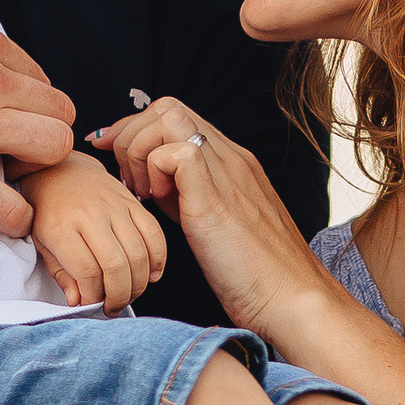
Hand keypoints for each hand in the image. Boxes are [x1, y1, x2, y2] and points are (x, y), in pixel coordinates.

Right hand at [0, 0, 72, 236]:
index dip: (29, 106)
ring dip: (35, 170)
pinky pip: (10, 206)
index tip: (9, 122)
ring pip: (53, 153)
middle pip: (60, 115)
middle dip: (44, 135)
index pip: (41, 80)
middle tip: (16, 153)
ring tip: (8, 181)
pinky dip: (9, 213)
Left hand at [24, 158, 166, 313]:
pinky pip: (154, 233)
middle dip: (119, 295)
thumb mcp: (42, 244)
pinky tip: (152, 274)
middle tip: (114, 307)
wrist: (59, 172)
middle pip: (116, 265)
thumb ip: (60, 274)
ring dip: (139, 283)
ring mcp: (114, 206)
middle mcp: (90, 215)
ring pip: (138, 253)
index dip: (94, 295)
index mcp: (62, 228)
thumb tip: (79, 301)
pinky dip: (158, 258)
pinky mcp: (132, 201)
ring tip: (130, 294)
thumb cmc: (49, 212)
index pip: (87, 271)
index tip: (92, 303)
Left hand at [89, 97, 325, 351]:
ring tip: (144, 193)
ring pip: (168, 118)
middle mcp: (230, 158)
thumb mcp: (212, 222)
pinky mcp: (216, 198)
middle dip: (131, 135)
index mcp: (230, 162)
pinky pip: (175, 153)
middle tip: (128, 181)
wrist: (291, 298)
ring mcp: (226, 173)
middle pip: (166, 106)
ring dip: (140, 151)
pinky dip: (153, 171)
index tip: (113, 157)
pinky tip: (156, 202)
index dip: (135, 131)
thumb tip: (152, 185)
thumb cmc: (253, 272)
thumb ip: (185, 196)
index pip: (173, 115)